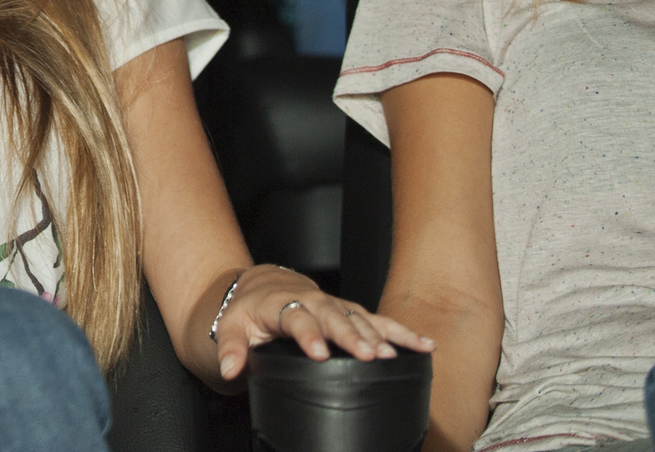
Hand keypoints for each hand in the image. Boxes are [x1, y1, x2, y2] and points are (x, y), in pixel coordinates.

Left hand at [210, 265, 433, 380]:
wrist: (263, 285)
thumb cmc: (248, 309)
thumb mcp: (230, 326)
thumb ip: (230, 348)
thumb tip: (229, 369)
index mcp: (282, 305)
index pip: (296, 318)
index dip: (309, 335)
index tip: (319, 353)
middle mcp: (313, 302)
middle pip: (335, 317)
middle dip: (352, 335)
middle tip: (368, 355)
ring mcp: (335, 306)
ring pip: (360, 317)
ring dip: (378, 334)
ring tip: (394, 355)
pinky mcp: (351, 312)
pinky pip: (379, 320)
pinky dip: (402, 332)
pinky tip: (424, 345)